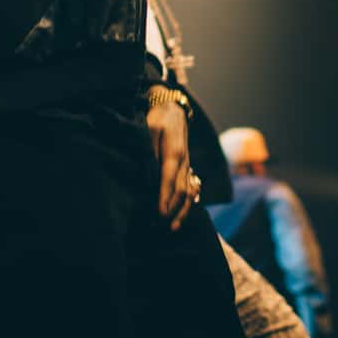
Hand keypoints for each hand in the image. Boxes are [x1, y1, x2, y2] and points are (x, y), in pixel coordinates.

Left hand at [145, 91, 197, 230]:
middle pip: (182, 191)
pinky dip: (188, 204)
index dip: (164, 198)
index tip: (159, 214)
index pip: (169, 180)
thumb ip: (148, 149)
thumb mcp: (149, 128)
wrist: (173, 110)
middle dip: (173, 210)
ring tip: (173, 227)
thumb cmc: (158, 119)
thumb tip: (146, 171)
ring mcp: (187, 166)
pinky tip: (182, 216)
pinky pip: (191, 189)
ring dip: (182, 211)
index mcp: (174, 152)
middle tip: (161, 226)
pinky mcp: (186, 168)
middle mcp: (184, 162)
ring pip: (189, 193)